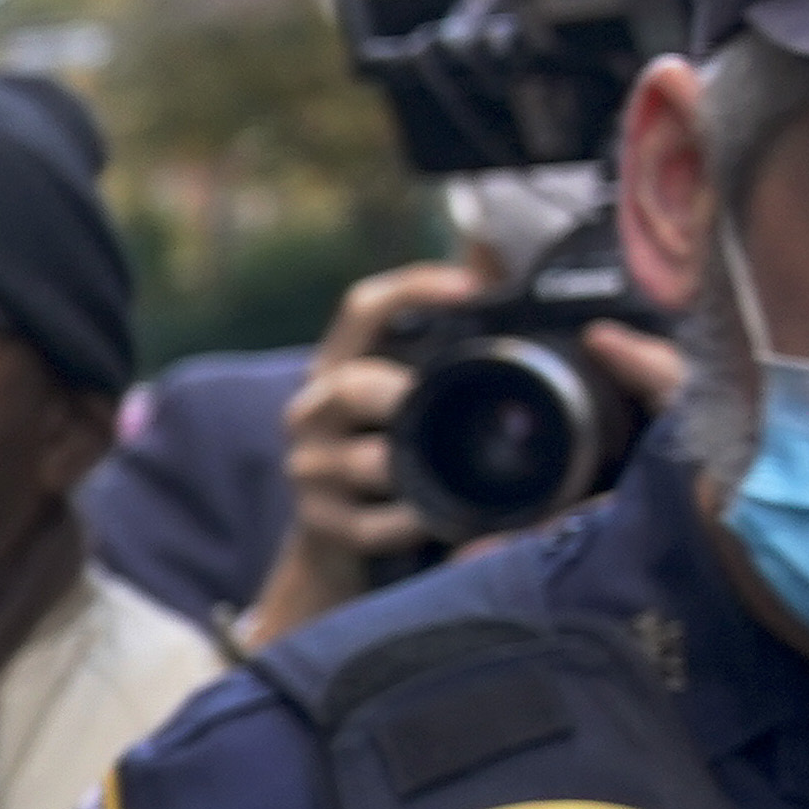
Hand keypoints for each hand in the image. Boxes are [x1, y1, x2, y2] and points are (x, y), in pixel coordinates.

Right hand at [242, 256, 471, 647]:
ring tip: (471, 478)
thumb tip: (497, 255)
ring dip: (423, 470)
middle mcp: (314, 409)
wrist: (347, 552)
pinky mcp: (321, 525)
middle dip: (403, 394)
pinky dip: (418, 523)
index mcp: (341, 364)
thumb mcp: (413, 394)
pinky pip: (375, 524)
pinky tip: (450, 522)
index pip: (364, 309)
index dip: (413, 289)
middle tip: (455, 406)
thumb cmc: (399, 455)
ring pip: (369, 461)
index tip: (472, 287)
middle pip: (351, 385)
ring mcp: (311, 469)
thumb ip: (445, 338)